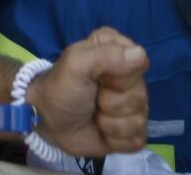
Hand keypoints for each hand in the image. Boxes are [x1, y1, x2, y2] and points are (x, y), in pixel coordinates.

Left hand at [27, 27, 148, 157]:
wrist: (50, 122)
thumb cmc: (61, 88)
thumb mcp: (76, 64)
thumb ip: (105, 55)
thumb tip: (140, 55)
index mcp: (119, 50)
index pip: (139, 60)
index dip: (118, 75)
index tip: (97, 77)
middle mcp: (131, 75)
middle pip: (140, 94)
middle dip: (112, 102)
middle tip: (94, 98)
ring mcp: (134, 104)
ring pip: (139, 120)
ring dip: (110, 123)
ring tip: (94, 115)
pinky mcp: (132, 130)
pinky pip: (137, 139)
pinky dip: (115, 140)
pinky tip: (102, 132)